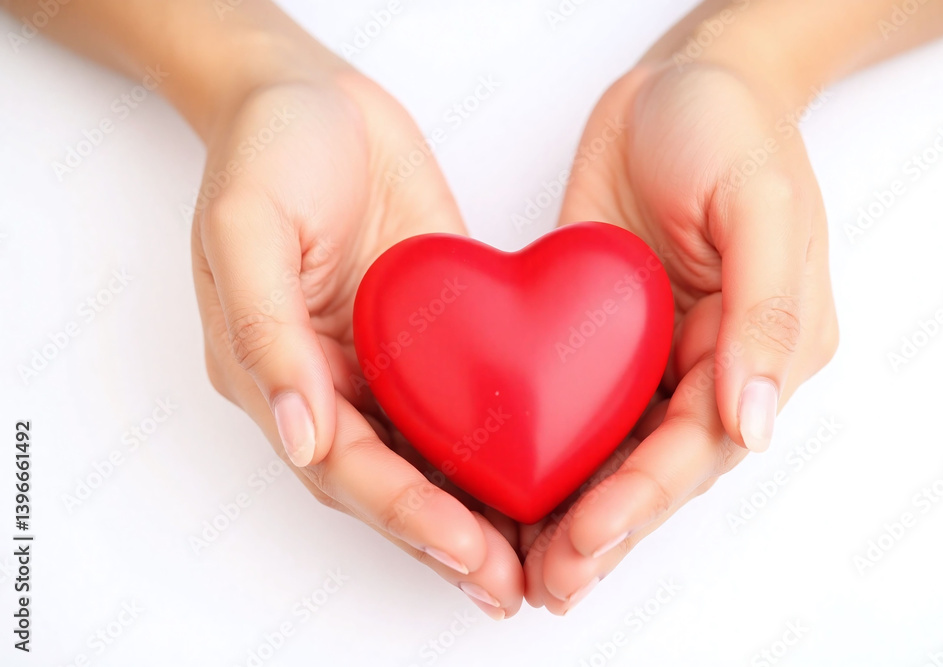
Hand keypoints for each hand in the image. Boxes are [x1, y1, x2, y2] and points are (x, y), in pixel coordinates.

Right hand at [190, 54, 521, 618]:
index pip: (343, 465)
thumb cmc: (266, 147)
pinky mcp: (427, 326)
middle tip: (511, 585)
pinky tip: (539, 471)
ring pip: (430, 453)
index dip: (405, 514)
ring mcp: (381, 355)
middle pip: (389, 478)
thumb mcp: (247, 227)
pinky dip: (496, 441)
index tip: (468, 552)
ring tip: (533, 559)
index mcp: (274, 370)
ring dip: (476, 508)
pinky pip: (463, 395)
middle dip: (448, 536)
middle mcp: (330, 378)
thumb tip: (298, 436)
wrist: (312, 90)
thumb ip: (266, 333)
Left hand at [522, 61, 838, 612]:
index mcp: (764, 346)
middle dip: (604, 529)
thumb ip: (764, 313)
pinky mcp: (607, 332)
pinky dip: (552, 451)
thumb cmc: (729, 126)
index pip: (698, 445)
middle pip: (656, 467)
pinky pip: (579, 404)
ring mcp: (656, 351)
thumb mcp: (761, 203)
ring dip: (573, 509)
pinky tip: (510, 487)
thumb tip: (754, 423)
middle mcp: (711, 363)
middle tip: (546, 584)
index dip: (640, 501)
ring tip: (524, 566)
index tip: (583, 545)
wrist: (677, 80)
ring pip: (615, 450)